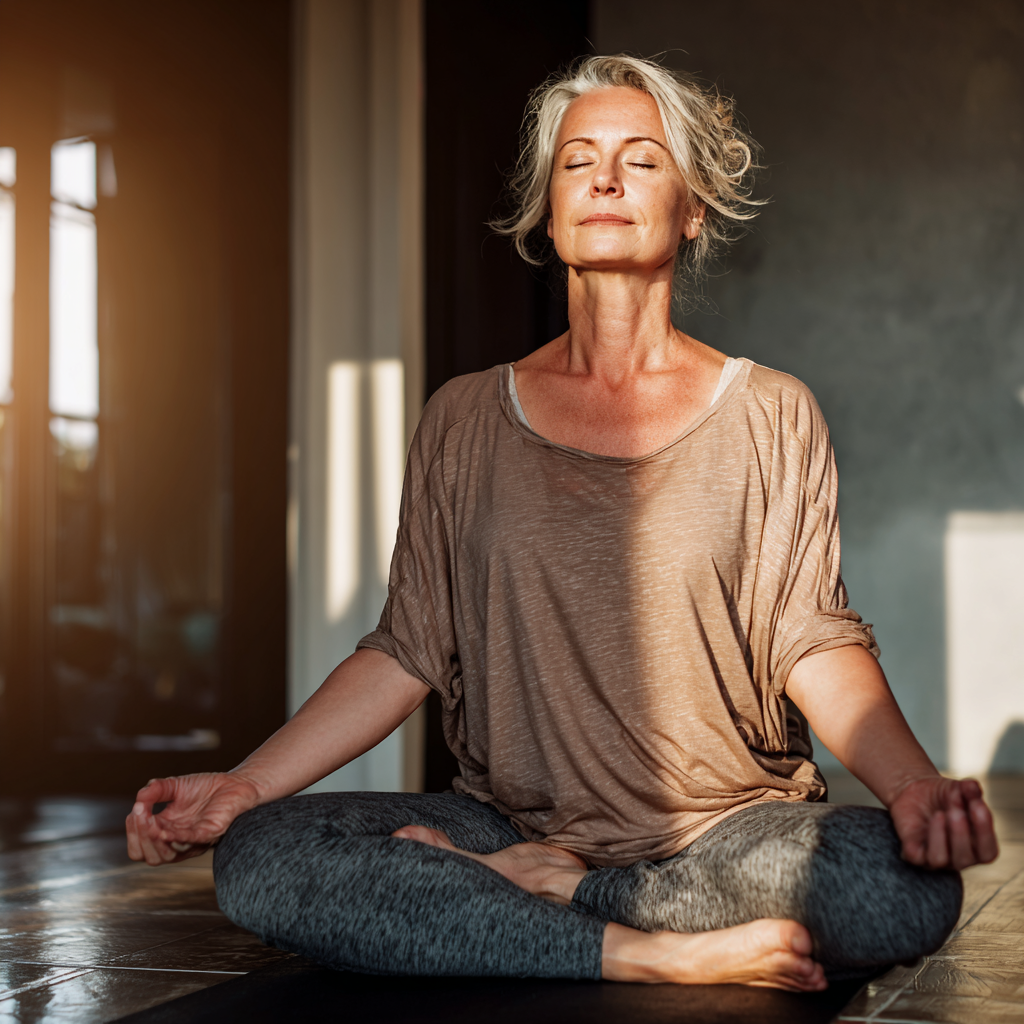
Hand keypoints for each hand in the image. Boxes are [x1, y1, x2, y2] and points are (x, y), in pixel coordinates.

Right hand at [126, 772, 261, 865]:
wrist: (235, 783)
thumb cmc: (206, 788)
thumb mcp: (175, 786)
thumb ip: (156, 790)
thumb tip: (138, 799)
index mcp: (167, 831)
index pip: (140, 847)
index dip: (133, 833)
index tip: (135, 811)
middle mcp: (178, 841)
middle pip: (150, 857)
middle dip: (139, 837)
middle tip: (139, 815)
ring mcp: (193, 841)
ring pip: (165, 856)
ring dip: (152, 839)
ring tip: (148, 819)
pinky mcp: (209, 833)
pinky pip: (189, 842)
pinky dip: (174, 838)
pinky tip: (163, 829)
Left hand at [890, 776, 998, 869]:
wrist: (915, 790)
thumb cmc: (943, 796)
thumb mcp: (959, 789)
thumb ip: (969, 790)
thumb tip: (972, 787)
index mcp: (976, 848)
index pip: (987, 853)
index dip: (985, 831)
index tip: (978, 805)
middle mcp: (957, 858)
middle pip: (965, 859)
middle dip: (961, 833)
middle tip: (956, 808)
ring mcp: (934, 858)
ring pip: (940, 859)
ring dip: (942, 835)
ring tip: (941, 813)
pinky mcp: (913, 853)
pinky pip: (918, 855)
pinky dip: (929, 837)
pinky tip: (934, 817)